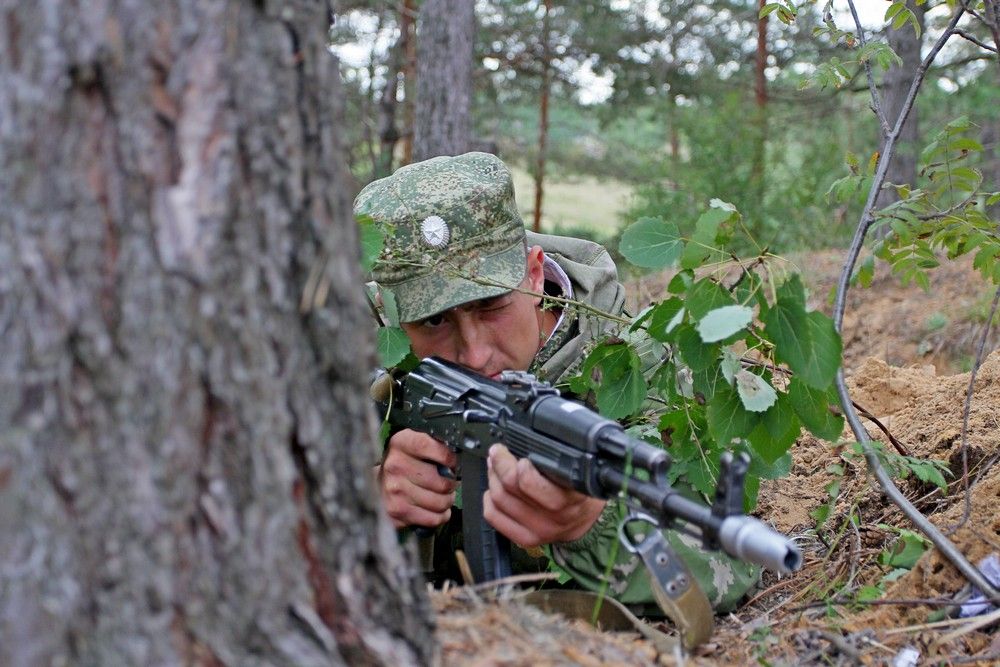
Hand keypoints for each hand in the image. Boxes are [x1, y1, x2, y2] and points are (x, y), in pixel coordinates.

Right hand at [377, 429, 457, 528]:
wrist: (376, 484)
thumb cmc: (403, 464)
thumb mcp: (414, 445)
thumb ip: (435, 445)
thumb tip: (459, 455)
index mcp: (401, 444)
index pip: (428, 446)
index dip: (447, 457)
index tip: (452, 463)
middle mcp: (395, 466)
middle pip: (441, 482)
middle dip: (451, 485)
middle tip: (448, 483)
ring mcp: (395, 491)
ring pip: (440, 503)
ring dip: (447, 501)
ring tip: (442, 496)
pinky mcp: (397, 512)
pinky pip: (433, 519)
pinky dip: (440, 516)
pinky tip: (435, 509)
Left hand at [483, 444, 605, 546]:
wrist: (585, 521)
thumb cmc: (578, 490)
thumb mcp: (576, 471)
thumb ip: (556, 459)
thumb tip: (523, 441)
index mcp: (571, 494)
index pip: (532, 481)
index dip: (518, 464)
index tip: (517, 453)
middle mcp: (556, 514)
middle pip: (511, 486)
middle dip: (500, 462)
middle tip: (499, 451)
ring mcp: (539, 529)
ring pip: (499, 498)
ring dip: (493, 477)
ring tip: (496, 466)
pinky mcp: (525, 539)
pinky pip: (493, 516)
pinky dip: (488, 498)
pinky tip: (494, 488)